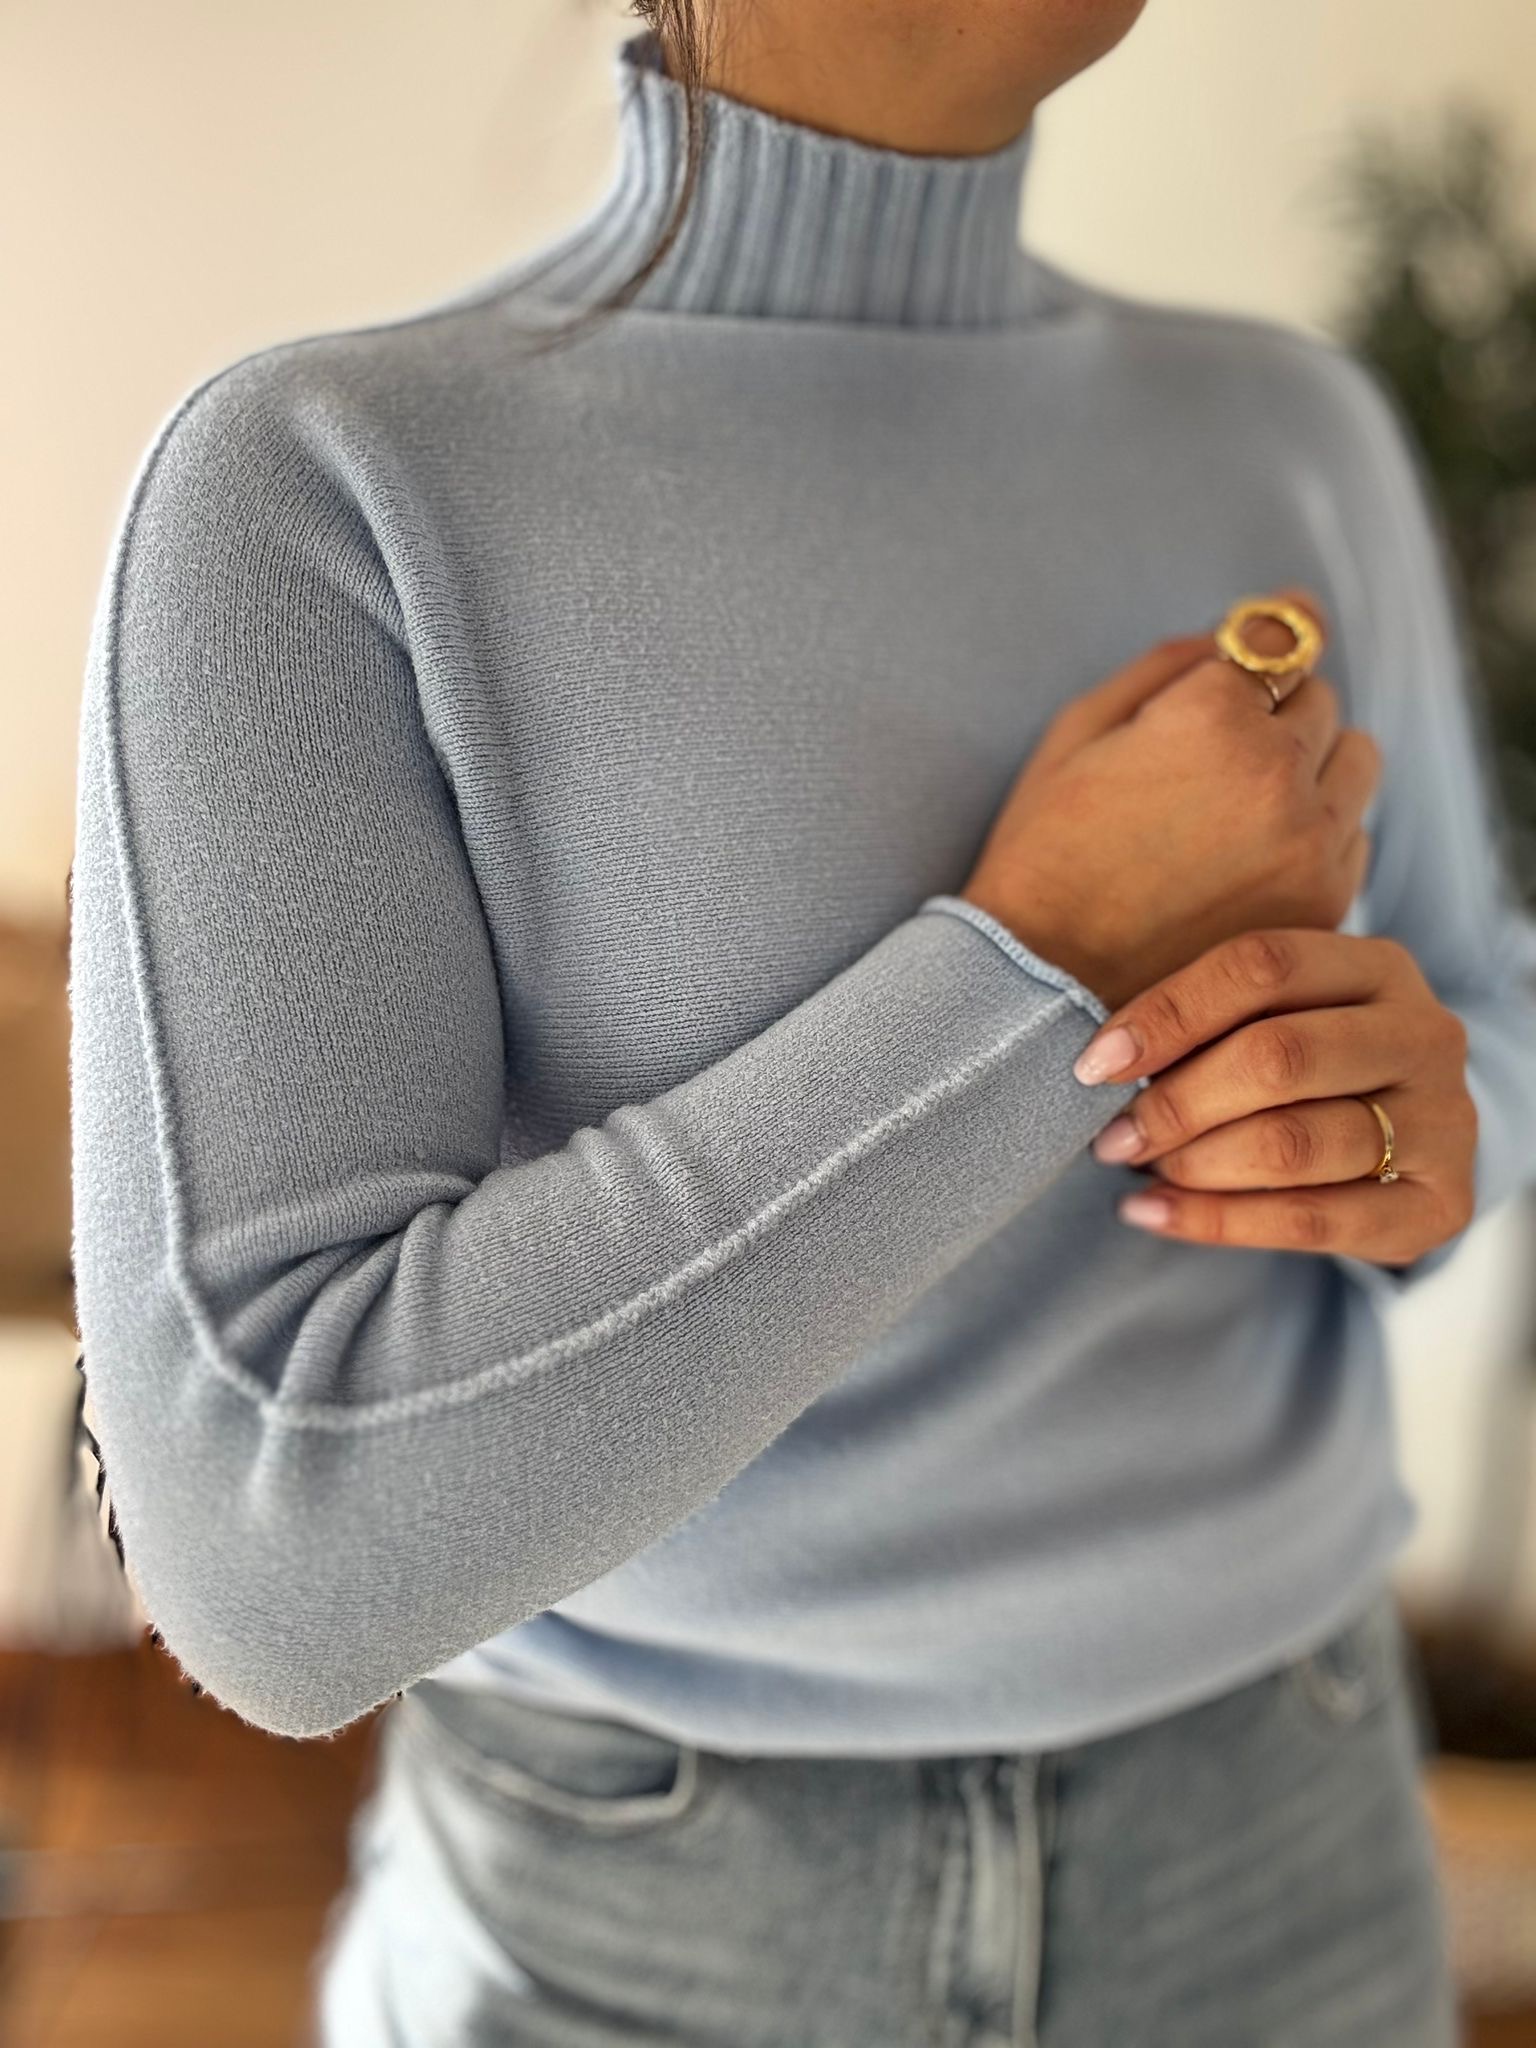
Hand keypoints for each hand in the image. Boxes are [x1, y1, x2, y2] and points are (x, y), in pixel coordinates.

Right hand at [960, 588, 1380, 1010]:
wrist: (1044, 989)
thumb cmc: (1044, 855)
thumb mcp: (1078, 732)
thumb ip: (1165, 664)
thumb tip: (1239, 628)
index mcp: (1212, 714)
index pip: (1279, 637)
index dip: (1260, 645)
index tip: (1265, 643)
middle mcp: (1277, 769)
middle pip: (1319, 697)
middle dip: (1273, 713)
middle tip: (1211, 761)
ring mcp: (1309, 840)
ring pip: (1356, 759)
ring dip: (1314, 765)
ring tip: (1245, 809)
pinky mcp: (1324, 901)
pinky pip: (1355, 833)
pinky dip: (1318, 833)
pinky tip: (1252, 862)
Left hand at [1074, 929, 1476, 1266]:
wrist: (1409, 1141)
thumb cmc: (1307, 1068)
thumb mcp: (1271, 1017)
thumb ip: (1206, 1019)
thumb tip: (1100, 1059)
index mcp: (1377, 966)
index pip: (1263, 967)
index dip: (1170, 1012)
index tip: (1095, 1063)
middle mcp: (1424, 1035)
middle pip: (1279, 1057)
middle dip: (1176, 1102)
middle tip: (1112, 1136)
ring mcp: (1443, 1120)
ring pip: (1293, 1143)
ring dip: (1193, 1164)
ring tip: (1136, 1171)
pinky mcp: (1440, 1203)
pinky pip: (1309, 1219)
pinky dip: (1214, 1222)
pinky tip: (1150, 1214)